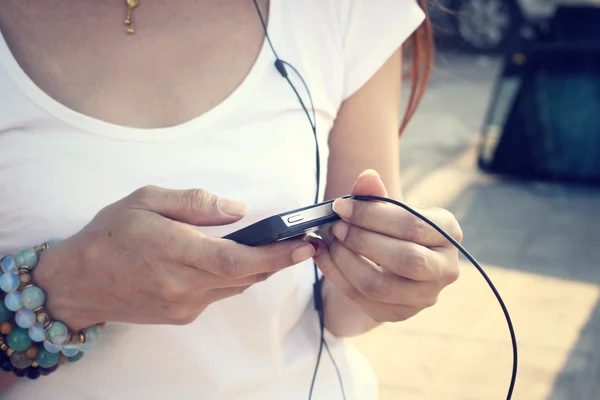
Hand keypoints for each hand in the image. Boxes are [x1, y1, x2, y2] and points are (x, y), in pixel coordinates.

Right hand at [34, 186, 314, 329]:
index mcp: (175, 252)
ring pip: (236, 287)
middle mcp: (183, 285)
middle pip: (246, 276)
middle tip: (304, 243)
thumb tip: (238, 210)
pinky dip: (234, 277)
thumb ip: (195, 203)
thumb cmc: (110, 233)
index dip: (275, 254)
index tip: (304, 244)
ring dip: (260, 269)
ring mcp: (184, 304)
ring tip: (277, 249)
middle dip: (279, 260)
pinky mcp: (182, 314)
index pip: (237, 259)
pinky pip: (219, 294)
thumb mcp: (146, 200)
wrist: (78, 281)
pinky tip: (236, 261)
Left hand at [312, 170, 460, 322]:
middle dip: (362, 240)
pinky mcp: (399, 313)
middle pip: (404, 259)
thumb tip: (366, 177)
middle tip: (335, 226)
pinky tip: (324, 257)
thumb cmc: (392, 225)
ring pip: (380, 286)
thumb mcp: (387, 206)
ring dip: (346, 262)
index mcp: (448, 232)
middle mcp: (445, 268)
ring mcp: (425, 296)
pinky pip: (363, 300)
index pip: (412, 225)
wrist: (394, 255)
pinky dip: (337, 277)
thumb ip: (375, 193)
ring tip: (329, 242)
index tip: (340, 206)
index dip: (372, 215)